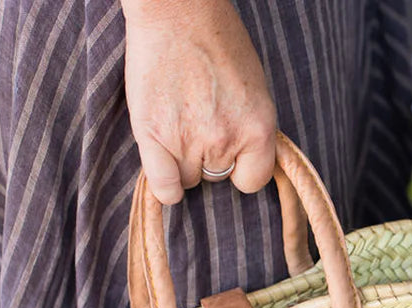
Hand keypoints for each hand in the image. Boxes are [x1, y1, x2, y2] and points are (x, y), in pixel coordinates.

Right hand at [122, 0, 276, 203]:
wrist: (177, 11)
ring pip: (189, 179)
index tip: (232, 155)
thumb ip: (250, 127)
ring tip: (178, 128)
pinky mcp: (153, 136)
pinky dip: (165, 185)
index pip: (253, 180)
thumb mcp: (254, 89)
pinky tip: (164, 170)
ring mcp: (187, 140)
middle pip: (216, 176)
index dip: (241, 168)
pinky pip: (164, 186)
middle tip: (198, 125)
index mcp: (258, 128)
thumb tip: (243, 158)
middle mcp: (225, 140)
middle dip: (209, 158)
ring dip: (184, 163)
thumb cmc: (218, 41)